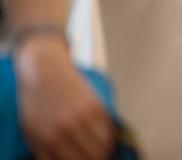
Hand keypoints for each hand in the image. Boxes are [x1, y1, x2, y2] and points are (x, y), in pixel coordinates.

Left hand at [15, 36, 113, 159]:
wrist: (44, 70)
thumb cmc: (36, 102)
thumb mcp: (32, 132)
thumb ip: (45, 153)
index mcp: (48, 139)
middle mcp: (66, 129)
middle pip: (92, 157)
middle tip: (98, 158)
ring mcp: (83, 116)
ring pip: (104, 145)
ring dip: (106, 152)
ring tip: (104, 153)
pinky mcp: (95, 104)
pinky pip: (108, 128)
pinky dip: (110, 137)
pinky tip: (107, 140)